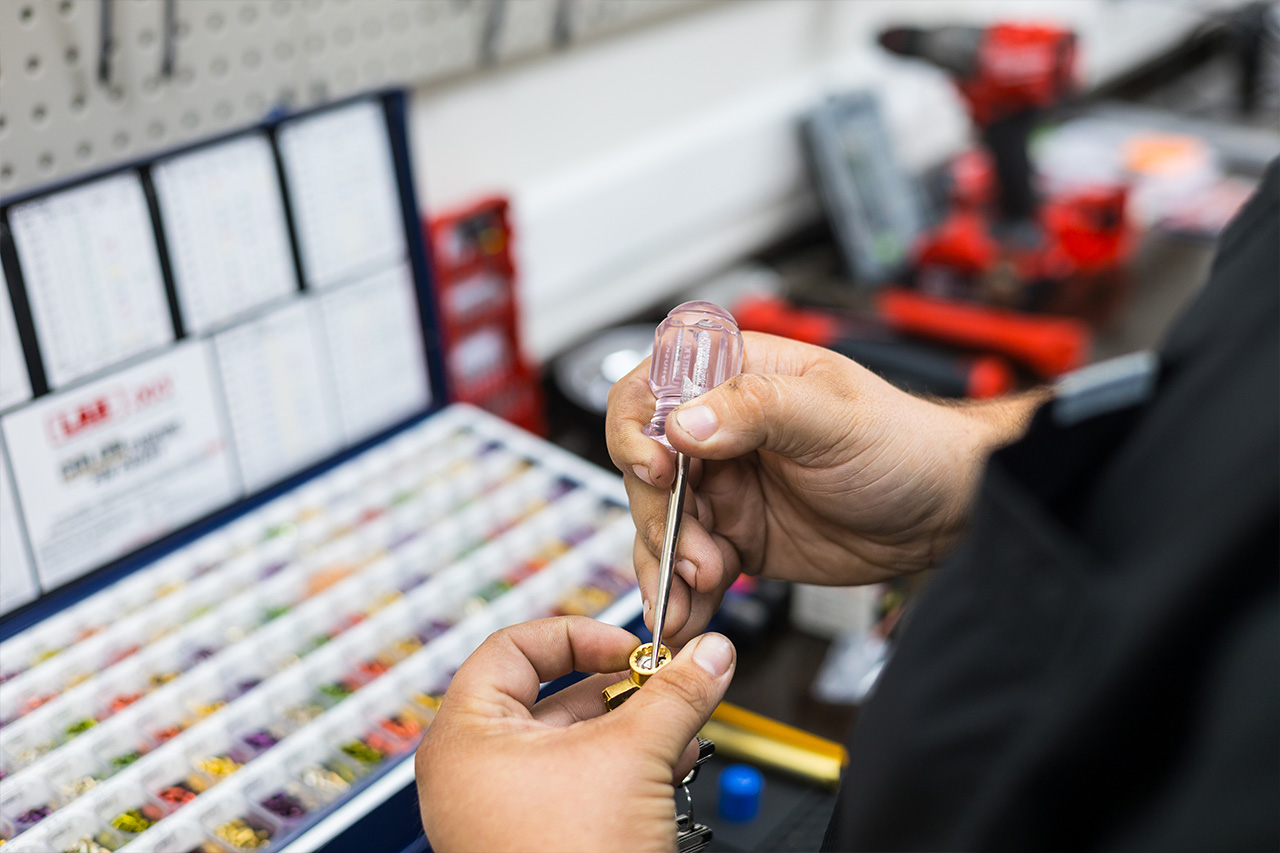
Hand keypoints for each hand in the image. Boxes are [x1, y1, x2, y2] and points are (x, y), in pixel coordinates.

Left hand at [415, 617, 735, 851]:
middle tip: (664, 682)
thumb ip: (675, 694)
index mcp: (464, 736)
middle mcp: (471, 771)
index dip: (580, 637)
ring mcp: (498, 809)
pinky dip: (623, 764)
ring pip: (571, 741)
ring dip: (633, 726)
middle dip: (620, 688)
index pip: (515, 648)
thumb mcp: (634, 757)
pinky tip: (670, 761)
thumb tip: (707, 653)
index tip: (630, 646)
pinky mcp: (531, 837)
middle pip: (550, 695)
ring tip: (679, 722)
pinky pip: (577, 780)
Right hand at [607, 332, 1045, 644]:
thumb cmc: (902, 443)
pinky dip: (681, 594)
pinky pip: (688, 567)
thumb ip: (756, 410)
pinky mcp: (736, 539)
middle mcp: (718, 433)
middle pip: (646, 469)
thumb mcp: (831, 415)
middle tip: (693, 550)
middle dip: (660, 515)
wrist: (944, 514)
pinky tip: (688, 614)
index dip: (637, 430)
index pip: (650, 390)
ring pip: (660, 524)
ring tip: (700, 586)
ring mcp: (724, 488)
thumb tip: (685, 424)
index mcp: (734, 379)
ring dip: (666, 562)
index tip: (656, 470)